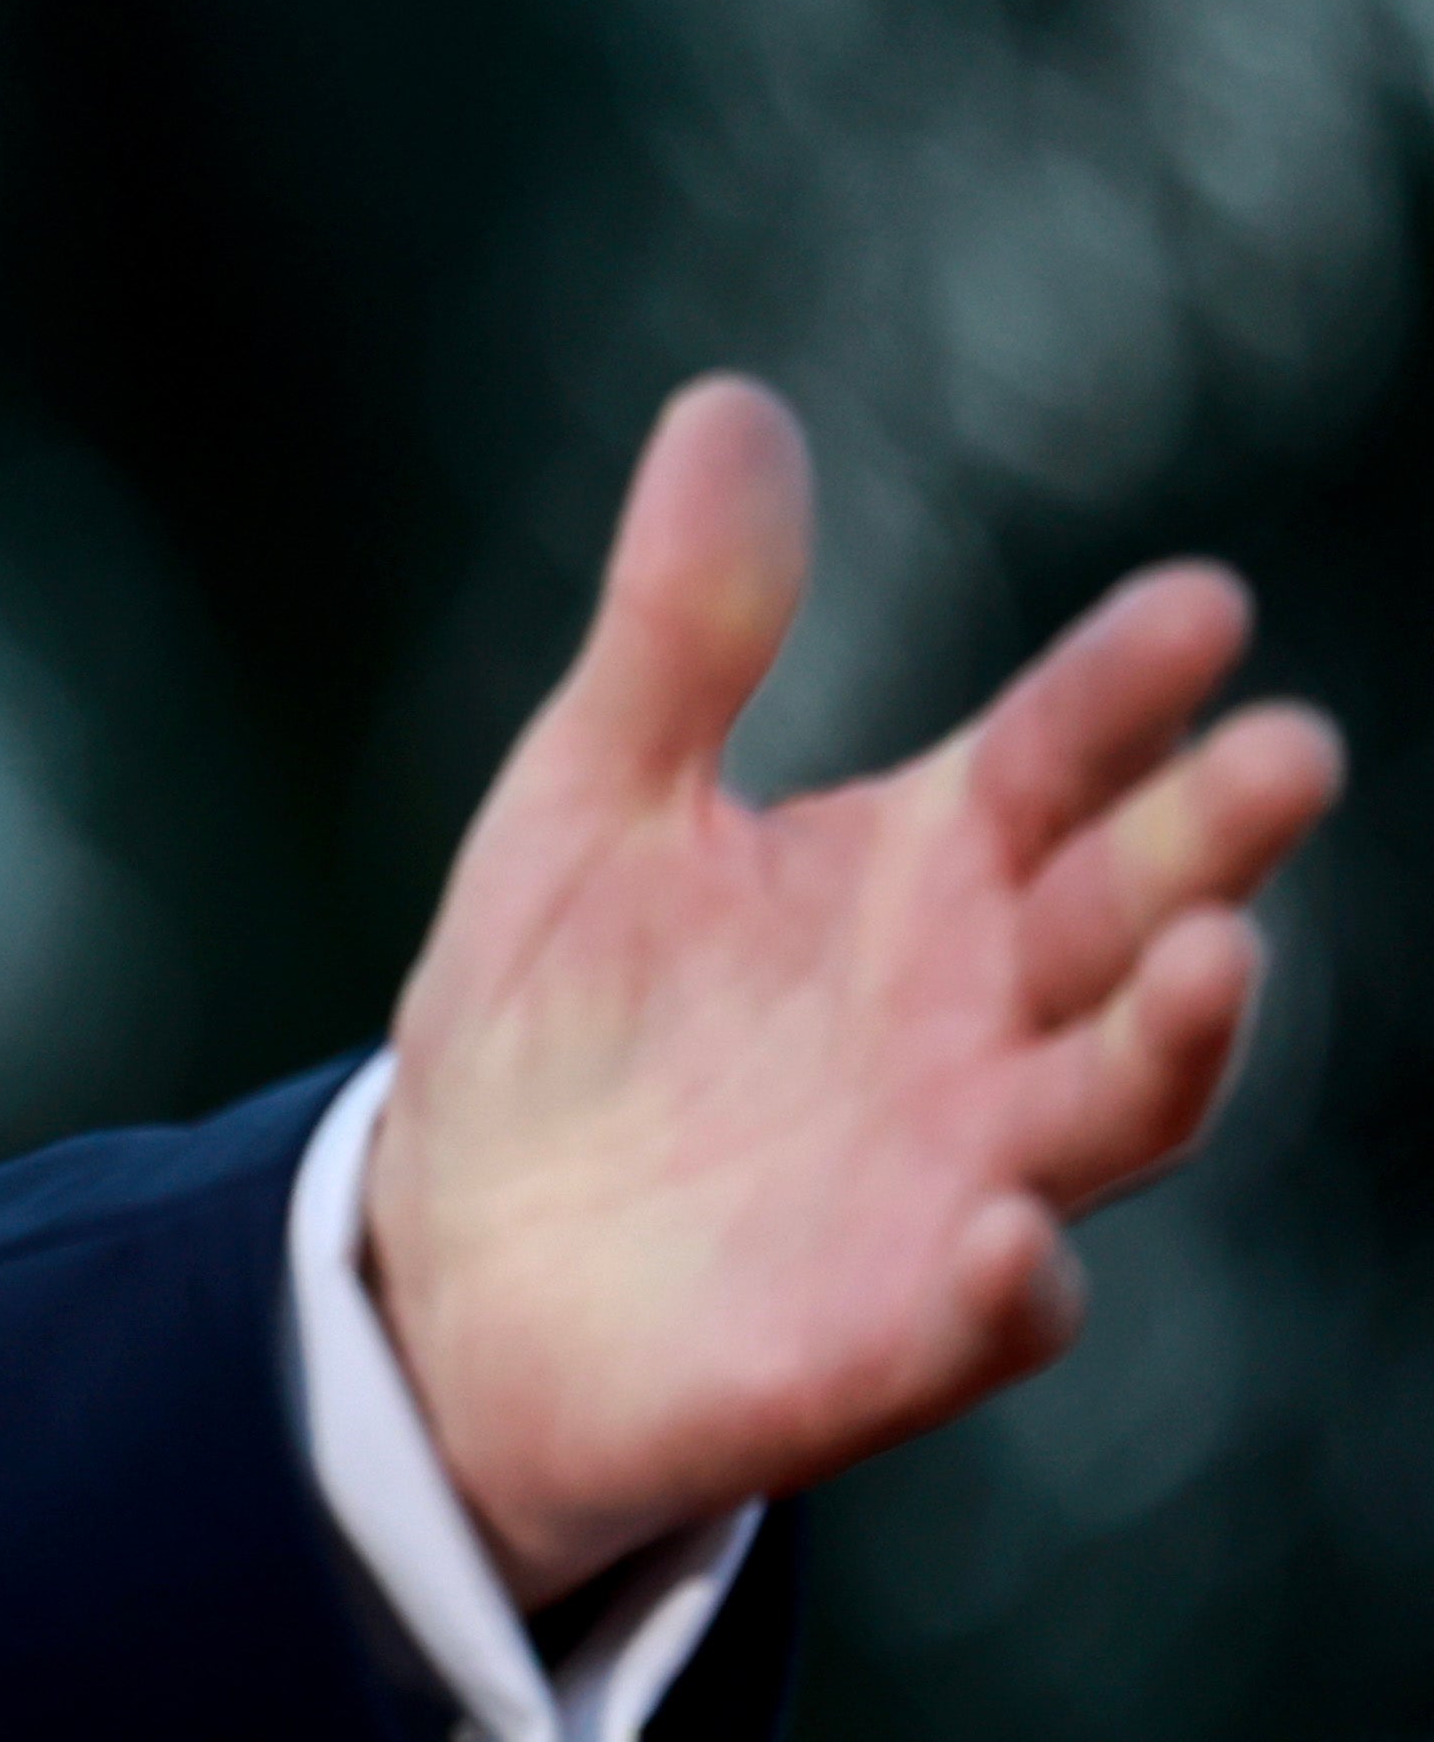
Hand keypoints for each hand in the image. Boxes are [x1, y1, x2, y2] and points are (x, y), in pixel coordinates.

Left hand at [361, 378, 1343, 1606]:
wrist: (455, 1253)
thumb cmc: (563, 1018)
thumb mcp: (596, 797)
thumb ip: (686, 629)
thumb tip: (732, 404)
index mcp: (928, 873)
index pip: (1055, 758)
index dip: (1124, 688)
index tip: (1203, 602)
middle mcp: (980, 1020)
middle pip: (1127, 919)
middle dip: (1209, 843)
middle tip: (1285, 751)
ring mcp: (950, 1178)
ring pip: (1113, 1110)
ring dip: (1176, 1042)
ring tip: (1220, 955)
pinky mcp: (874, 1337)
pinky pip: (979, 1319)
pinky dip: (1009, 1283)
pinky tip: (1010, 1237)